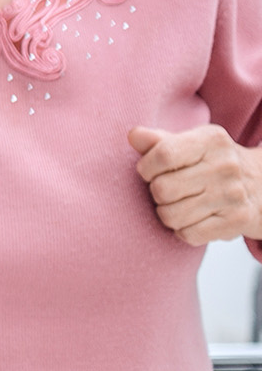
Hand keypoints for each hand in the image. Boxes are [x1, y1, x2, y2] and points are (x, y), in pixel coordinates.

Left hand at [133, 125, 261, 244]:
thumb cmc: (211, 163)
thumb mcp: (190, 144)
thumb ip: (158, 141)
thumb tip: (133, 136)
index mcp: (211, 140)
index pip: (163, 155)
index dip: (146, 167)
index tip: (150, 171)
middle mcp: (226, 166)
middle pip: (162, 189)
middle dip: (156, 192)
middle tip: (168, 190)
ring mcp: (233, 196)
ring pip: (171, 216)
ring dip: (167, 213)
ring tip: (180, 204)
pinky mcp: (237, 222)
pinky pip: (188, 235)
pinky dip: (183, 230)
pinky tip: (194, 219)